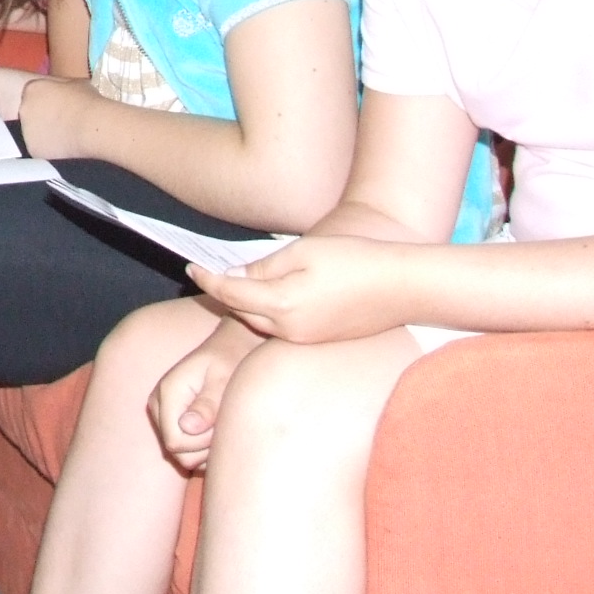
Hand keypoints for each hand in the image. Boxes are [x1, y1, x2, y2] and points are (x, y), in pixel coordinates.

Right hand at [150, 318, 261, 471]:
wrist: (232, 348)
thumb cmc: (231, 360)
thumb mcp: (224, 378)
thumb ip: (208, 404)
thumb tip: (187, 427)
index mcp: (167, 393)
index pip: (175, 443)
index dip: (202, 442)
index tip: (221, 423)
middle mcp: (158, 406)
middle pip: (178, 454)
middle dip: (207, 446)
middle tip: (225, 422)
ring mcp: (163, 416)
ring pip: (184, 457)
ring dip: (209, 448)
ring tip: (223, 422)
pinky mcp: (172, 423)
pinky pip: (188, 453)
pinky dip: (206, 448)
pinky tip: (217, 428)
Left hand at [191, 235, 416, 344]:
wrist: (403, 286)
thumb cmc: (354, 260)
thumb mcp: (303, 252)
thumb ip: (264, 267)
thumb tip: (235, 275)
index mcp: (282, 305)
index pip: (231, 293)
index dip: (208, 279)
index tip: (190, 268)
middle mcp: (290, 330)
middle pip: (242, 312)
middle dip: (222, 294)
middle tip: (204, 275)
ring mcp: (306, 340)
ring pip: (260, 323)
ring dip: (243, 306)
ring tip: (230, 285)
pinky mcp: (321, 341)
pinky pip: (281, 329)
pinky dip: (267, 314)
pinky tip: (267, 300)